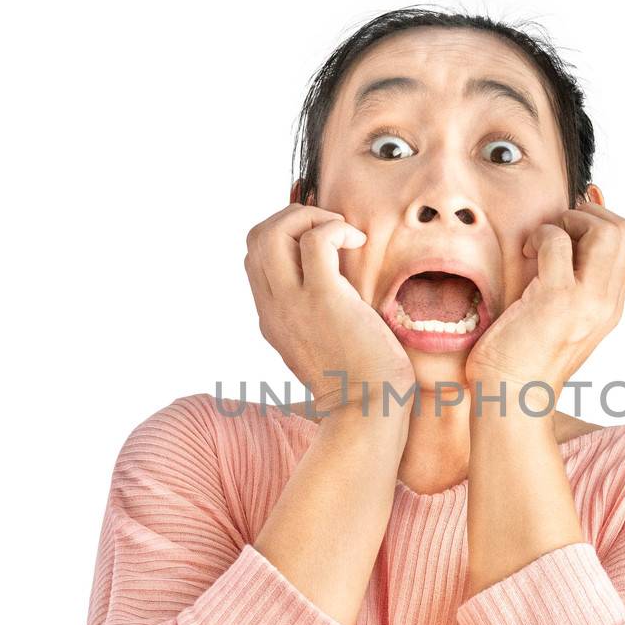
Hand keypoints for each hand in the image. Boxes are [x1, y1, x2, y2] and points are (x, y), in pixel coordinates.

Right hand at [244, 203, 414, 414]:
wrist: (369, 408)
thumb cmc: (360, 379)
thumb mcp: (322, 344)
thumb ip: (314, 315)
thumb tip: (337, 281)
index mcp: (271, 318)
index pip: (255, 257)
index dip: (281, 233)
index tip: (316, 236)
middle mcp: (273, 309)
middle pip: (256, 238)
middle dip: (291, 216)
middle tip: (329, 227)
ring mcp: (292, 304)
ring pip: (273, 232)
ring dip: (309, 216)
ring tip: (342, 231)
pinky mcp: (323, 299)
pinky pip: (315, 241)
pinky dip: (335, 229)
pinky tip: (357, 242)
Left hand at [464, 198, 624, 401]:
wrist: (511, 400)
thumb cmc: (524, 359)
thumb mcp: (562, 319)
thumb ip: (573, 286)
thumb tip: (565, 238)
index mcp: (610, 306)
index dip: (599, 222)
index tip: (567, 232)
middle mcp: (606, 303)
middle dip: (588, 214)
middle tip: (557, 232)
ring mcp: (586, 301)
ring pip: (605, 230)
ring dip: (569, 221)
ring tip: (543, 242)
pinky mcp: (556, 300)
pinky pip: (557, 242)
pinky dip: (539, 236)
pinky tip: (524, 255)